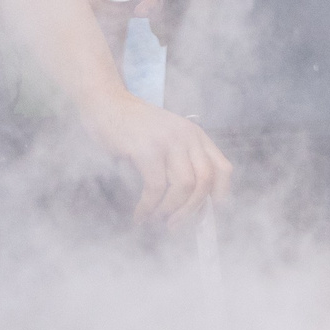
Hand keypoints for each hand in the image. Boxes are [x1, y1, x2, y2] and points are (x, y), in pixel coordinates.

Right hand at [86, 91, 232, 224]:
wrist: (106, 104)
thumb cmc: (134, 128)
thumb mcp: (167, 139)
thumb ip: (181, 163)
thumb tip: (190, 205)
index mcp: (196, 136)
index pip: (223, 168)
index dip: (220, 196)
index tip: (207, 215)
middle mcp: (187, 136)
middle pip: (205, 180)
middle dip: (192, 211)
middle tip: (176, 225)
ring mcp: (168, 141)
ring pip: (184, 186)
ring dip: (170, 211)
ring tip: (156, 219)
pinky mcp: (147, 149)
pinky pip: (156, 187)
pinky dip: (148, 207)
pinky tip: (140, 215)